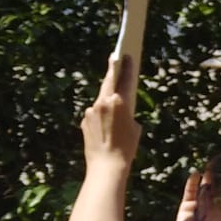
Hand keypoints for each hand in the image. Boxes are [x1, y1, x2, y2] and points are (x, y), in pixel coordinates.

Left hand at [80, 53, 140, 171]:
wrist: (106, 166)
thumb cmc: (127, 149)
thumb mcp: (135, 128)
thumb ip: (128, 113)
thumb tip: (120, 110)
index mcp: (120, 102)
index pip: (125, 79)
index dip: (127, 66)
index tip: (126, 54)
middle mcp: (103, 102)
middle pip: (108, 82)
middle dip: (112, 70)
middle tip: (114, 59)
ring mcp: (91, 110)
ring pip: (101, 99)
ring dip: (106, 99)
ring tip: (113, 106)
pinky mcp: (84, 120)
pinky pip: (94, 112)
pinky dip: (100, 115)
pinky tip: (105, 126)